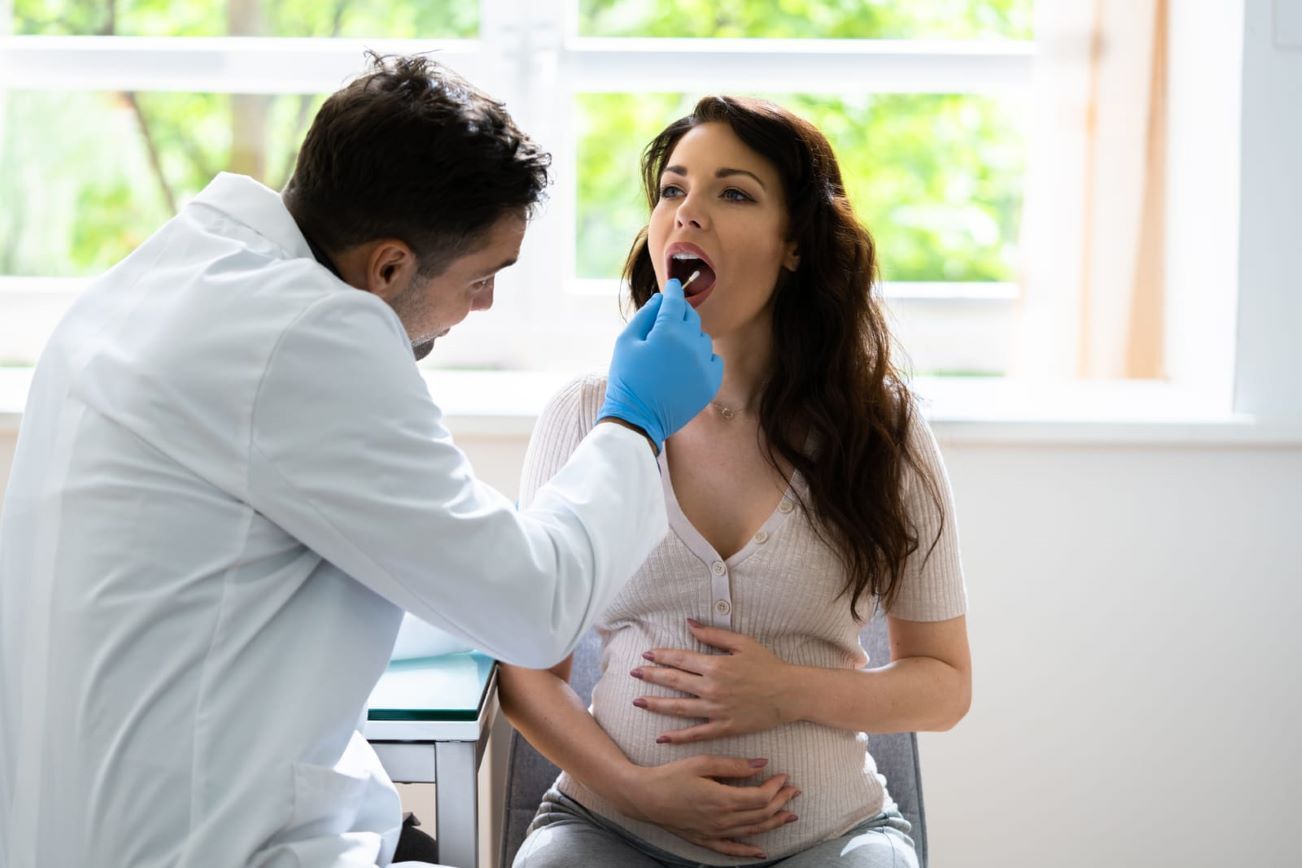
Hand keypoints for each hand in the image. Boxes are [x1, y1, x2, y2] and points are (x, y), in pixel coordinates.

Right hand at [598, 278, 722, 449]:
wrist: (637, 419)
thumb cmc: (626, 379)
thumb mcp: (625, 342)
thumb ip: (645, 315)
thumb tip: (660, 299)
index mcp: (668, 332)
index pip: (675, 301)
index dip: (673, 290)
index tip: (673, 284)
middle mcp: (691, 345)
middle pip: (691, 316)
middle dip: (680, 313)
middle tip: (667, 319)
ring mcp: (704, 365)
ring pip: (702, 337)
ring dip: (690, 336)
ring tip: (672, 350)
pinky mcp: (711, 383)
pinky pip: (713, 359)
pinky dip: (702, 357)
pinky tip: (687, 364)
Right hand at [619, 756, 799, 858]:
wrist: (644, 797)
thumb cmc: (671, 775)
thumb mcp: (702, 762)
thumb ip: (733, 766)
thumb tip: (761, 764)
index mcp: (723, 799)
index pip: (760, 797)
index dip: (776, 788)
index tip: (783, 776)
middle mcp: (722, 820)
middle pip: (761, 815)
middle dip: (781, 802)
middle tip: (794, 791)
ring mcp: (714, 833)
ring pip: (751, 832)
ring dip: (773, 823)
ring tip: (790, 815)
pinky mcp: (704, 840)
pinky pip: (730, 850)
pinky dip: (747, 852)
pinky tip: (761, 853)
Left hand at [632, 620, 795, 743]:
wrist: (789, 694)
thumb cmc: (768, 665)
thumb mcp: (742, 643)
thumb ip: (713, 634)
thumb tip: (689, 623)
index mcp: (715, 665)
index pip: (680, 659)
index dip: (661, 656)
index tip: (646, 654)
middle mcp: (712, 688)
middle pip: (674, 681)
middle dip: (651, 676)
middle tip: (633, 673)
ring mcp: (716, 710)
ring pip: (679, 708)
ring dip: (656, 704)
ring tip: (638, 701)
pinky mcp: (724, 727)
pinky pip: (696, 733)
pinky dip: (678, 736)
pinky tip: (662, 737)